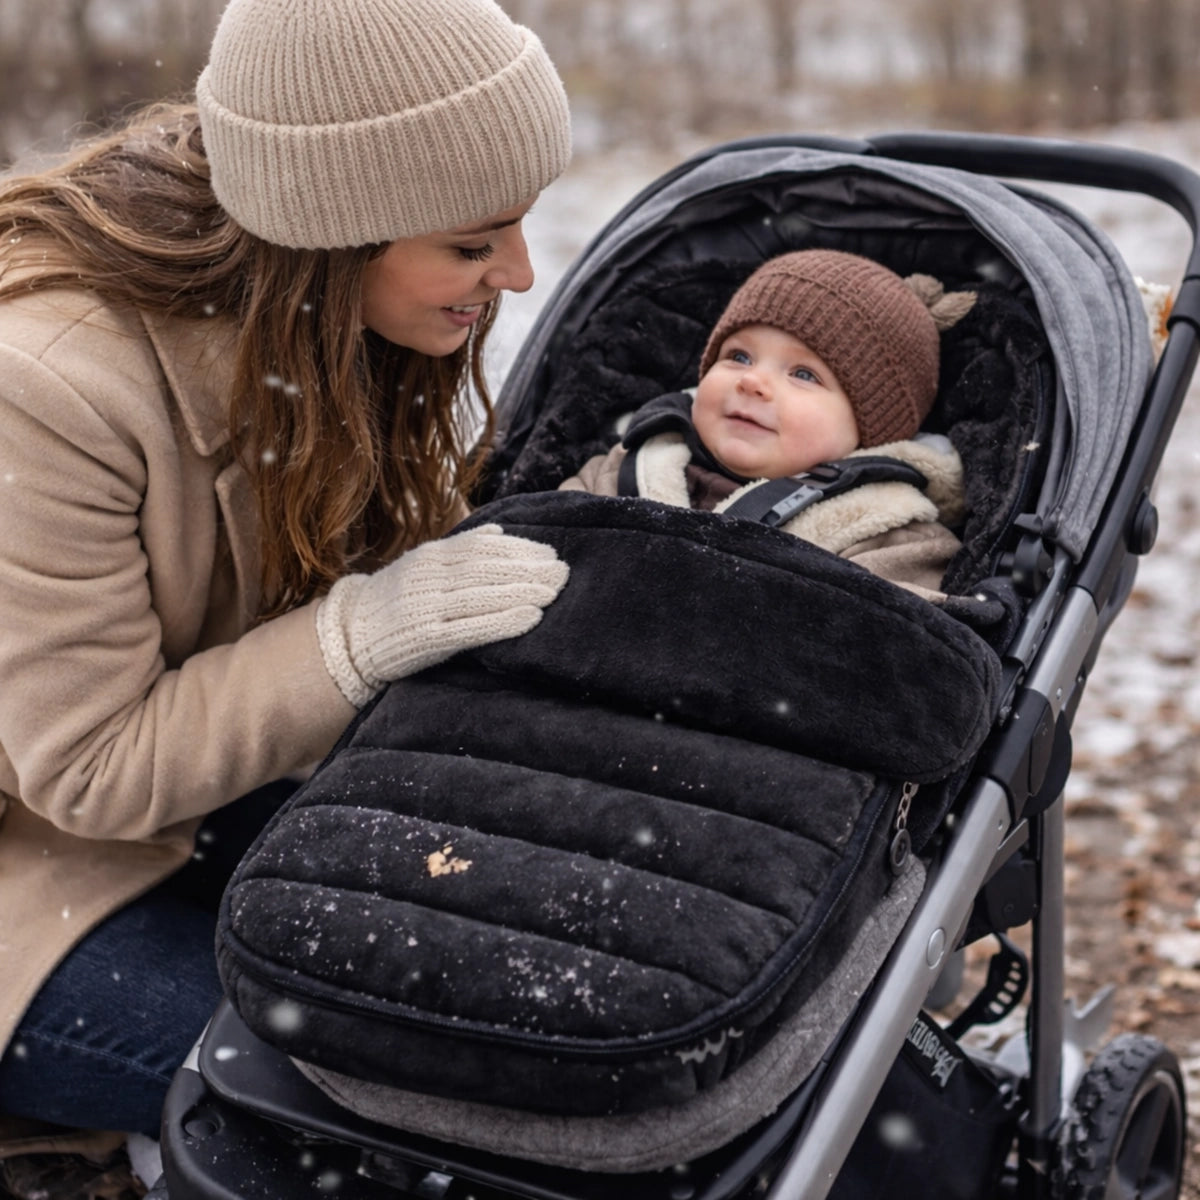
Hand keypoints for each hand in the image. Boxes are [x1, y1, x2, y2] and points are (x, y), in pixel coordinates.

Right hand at [316, 523, 567, 705]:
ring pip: (484, 595)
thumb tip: (499, 531)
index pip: (483, 547)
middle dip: (529, 568)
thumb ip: (459, 549)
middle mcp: (429, 577)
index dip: (519, 549)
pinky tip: (531, 618)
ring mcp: (427, 607)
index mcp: (431, 556)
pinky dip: (504, 622)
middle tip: (563, 571)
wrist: (350, 635)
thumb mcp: (422, 564)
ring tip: (555, 592)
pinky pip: (472, 628)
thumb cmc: (394, 601)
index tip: (550, 552)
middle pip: (488, 568)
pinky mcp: (427, 637)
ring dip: (524, 591)